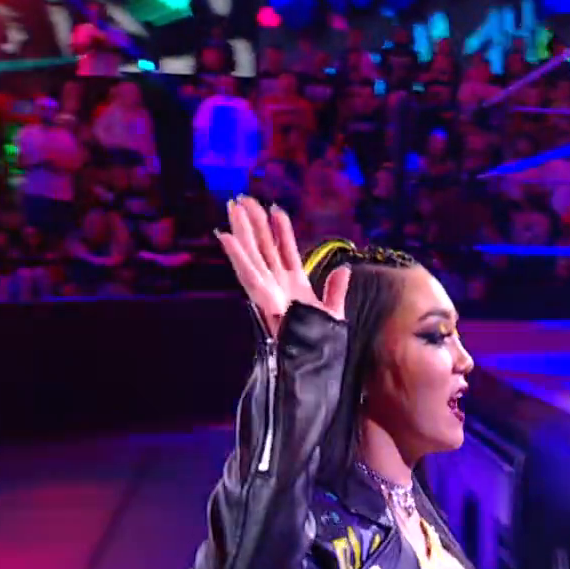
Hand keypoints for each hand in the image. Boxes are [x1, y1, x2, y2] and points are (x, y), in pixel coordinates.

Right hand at [216, 196, 348, 338]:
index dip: (282, 231)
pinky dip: (237, 256)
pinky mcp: (263, 302)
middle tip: (243, 198)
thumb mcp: (333, 315)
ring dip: (241, 231)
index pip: (287, 252)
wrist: (314, 370)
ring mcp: (268, 294)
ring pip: (252, 256)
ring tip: (232, 207)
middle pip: (264, 248)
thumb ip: (335, 291)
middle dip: (255, 224)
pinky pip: (248, 276)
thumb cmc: (320, 348)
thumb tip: (343, 268)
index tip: (276, 209)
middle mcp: (277, 287)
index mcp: (294, 288)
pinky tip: (227, 237)